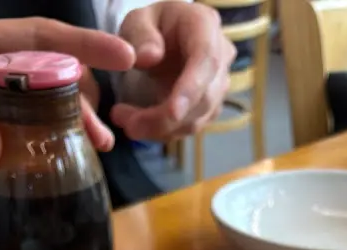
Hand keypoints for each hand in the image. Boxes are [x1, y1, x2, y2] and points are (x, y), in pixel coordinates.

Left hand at [0, 18, 135, 184]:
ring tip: (95, 150)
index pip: (37, 38)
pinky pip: (25, 139)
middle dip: (83, 99)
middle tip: (104, 132)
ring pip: (42, 111)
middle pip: (49, 76)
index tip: (123, 56)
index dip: (83, 44)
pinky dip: (46, 151)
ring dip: (70, 128)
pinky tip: (62, 164)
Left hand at [111, 2, 235, 140]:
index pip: (206, 61)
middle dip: (166, 119)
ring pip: (198, 118)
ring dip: (162, 129)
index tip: (172, 113)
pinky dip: (165, 132)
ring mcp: (218, 84)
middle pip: (204, 98)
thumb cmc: (150, 26)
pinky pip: (191, 126)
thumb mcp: (137, 21)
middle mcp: (221, 56)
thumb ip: (140, 35)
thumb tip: (149, 58)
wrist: (162, 38)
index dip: (191, 89)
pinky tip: (141, 125)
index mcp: (204, 26)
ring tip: (126, 123)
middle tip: (128, 125)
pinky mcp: (209, 105)